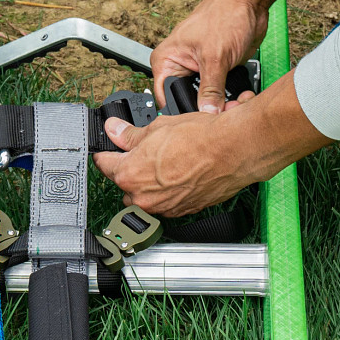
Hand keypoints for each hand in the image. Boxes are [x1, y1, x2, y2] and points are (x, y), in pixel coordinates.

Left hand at [95, 71, 334, 215]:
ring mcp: (164, 207)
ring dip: (149, 182)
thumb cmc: (201, 138)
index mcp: (130, 174)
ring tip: (166, 161)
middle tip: (143, 151)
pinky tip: (180, 172)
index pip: (104, 164)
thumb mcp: (158, 128)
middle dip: (130, 169)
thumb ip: (130, 135)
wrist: (234, 151)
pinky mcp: (183, 211)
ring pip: (146, 196)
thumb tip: (114, 130)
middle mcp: (144, 197)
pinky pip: (167, 202)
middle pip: (124, 184)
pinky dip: (169, 190)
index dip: (107, 152)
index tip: (109, 147)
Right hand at [152, 0, 267, 112]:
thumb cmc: (225, 15)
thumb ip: (210, 90)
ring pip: (206, 100)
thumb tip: (207, 114)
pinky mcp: (218, 71)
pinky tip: (239, 97)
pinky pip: (221, 93)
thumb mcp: (215, 57)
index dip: (182, 112)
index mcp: (167, 60)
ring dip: (221, 104)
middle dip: (206, 109)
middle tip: (222, 112)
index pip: (166, 98)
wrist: (250, 2)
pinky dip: (231, 97)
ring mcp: (200, 69)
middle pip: (187, 101)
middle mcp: (180, 66)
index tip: (199, 121)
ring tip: (234, 103)